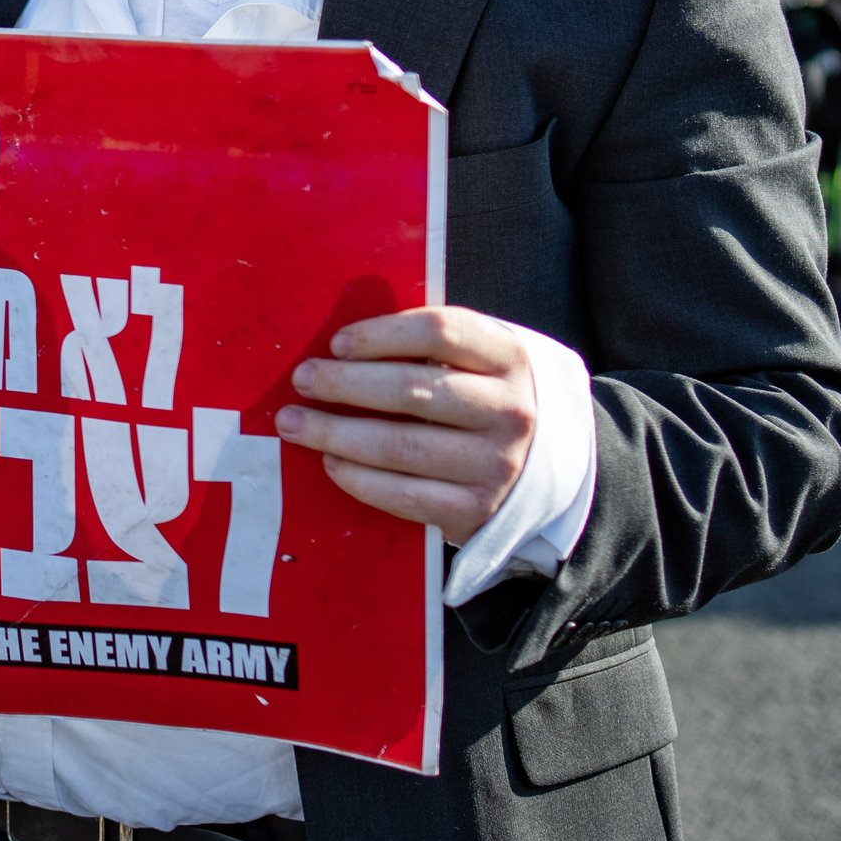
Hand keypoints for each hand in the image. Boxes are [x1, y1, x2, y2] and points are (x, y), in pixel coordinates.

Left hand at [277, 307, 538, 540]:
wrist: (546, 468)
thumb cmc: (488, 398)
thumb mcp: (482, 359)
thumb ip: (431, 345)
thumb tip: (342, 346)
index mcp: (509, 357)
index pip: (439, 331)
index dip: (380, 334)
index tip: (337, 343)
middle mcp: (509, 410)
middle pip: (411, 390)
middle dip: (344, 384)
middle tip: (303, 379)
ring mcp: (495, 464)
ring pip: (399, 446)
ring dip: (335, 433)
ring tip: (295, 423)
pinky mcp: (475, 509)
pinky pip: (402, 494)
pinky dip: (357, 478)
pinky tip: (331, 462)